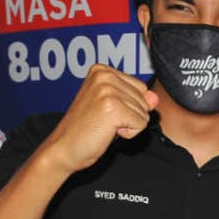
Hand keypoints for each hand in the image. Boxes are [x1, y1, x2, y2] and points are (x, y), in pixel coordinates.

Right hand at [39, 64, 157, 174]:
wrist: (64, 148)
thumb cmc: (87, 128)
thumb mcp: (115, 108)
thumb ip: (137, 99)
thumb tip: (155, 98)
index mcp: (102, 70)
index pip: (141, 88)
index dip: (129, 106)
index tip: (105, 111)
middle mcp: (104, 75)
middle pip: (144, 99)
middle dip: (129, 115)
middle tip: (103, 120)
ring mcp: (108, 90)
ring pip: (144, 112)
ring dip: (128, 125)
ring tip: (104, 125)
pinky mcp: (113, 108)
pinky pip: (141, 124)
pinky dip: (128, 133)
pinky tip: (107, 131)